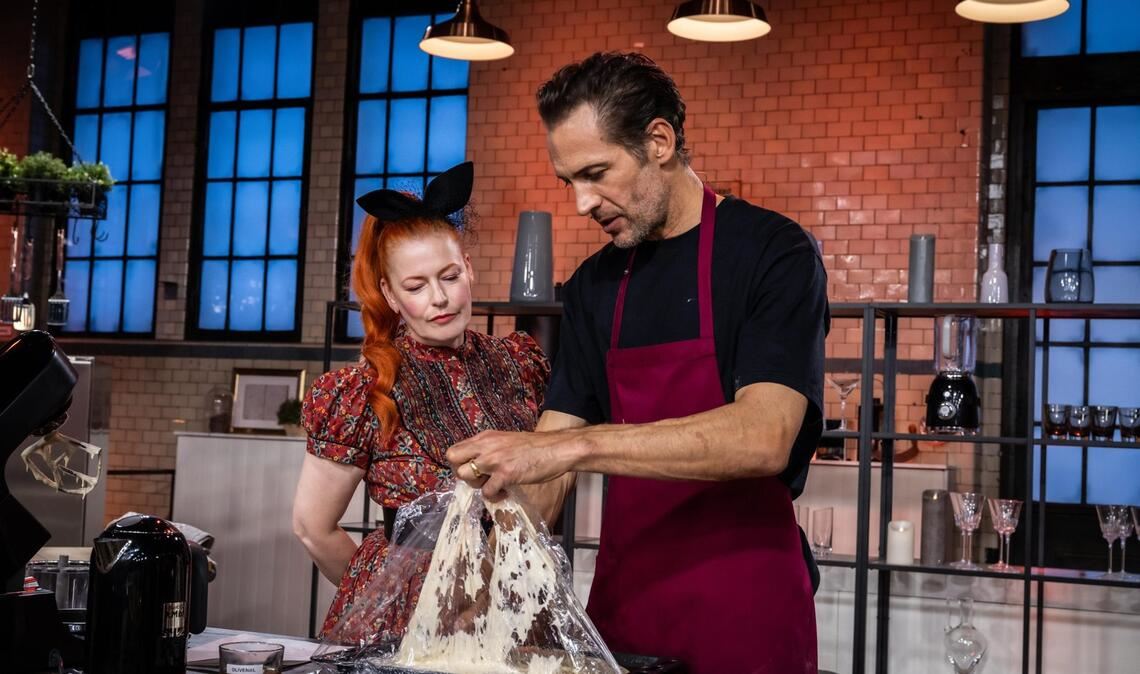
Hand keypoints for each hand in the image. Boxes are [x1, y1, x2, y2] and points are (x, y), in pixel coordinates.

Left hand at [446, 430, 578, 499]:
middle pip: (453, 460)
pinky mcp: (505, 474)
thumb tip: (477, 463)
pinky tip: (505, 492)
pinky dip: (494, 496)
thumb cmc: (536, 447)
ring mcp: (494, 460)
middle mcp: (486, 446)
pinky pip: (487, 492)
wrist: (558, 448)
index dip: (459, 463)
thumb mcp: (507, 441)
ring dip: (478, 486)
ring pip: (466, 476)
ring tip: (495, 485)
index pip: (455, 449)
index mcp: (486, 437)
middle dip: (462, 473)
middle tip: (478, 479)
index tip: (472, 470)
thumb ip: (490, 449)